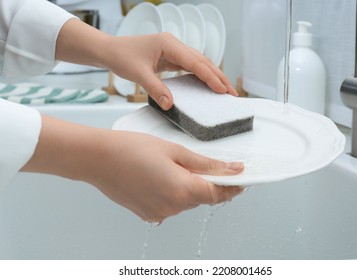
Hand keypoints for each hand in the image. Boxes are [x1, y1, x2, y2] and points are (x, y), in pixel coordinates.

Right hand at [22, 115, 243, 221]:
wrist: (98, 159)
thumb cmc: (132, 149)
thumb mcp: (174, 151)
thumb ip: (206, 164)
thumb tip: (232, 170)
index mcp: (182, 190)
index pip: (219, 194)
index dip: (233, 188)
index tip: (241, 180)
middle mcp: (173, 207)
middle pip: (202, 198)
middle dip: (207, 183)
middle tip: (201, 164)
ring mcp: (159, 213)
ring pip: (186, 201)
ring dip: (188, 187)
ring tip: (172, 166)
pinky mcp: (148, 214)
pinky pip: (170, 205)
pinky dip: (173, 193)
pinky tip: (160, 177)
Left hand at [56, 19, 237, 109]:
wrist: (110, 50)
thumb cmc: (122, 57)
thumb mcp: (138, 74)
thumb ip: (156, 89)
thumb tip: (171, 105)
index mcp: (169, 44)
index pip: (196, 62)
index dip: (211, 77)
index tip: (222, 90)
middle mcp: (175, 45)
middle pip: (203, 61)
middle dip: (219, 76)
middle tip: (232, 93)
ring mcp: (174, 50)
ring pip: (200, 62)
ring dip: (213, 75)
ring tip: (225, 90)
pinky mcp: (171, 57)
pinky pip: (191, 66)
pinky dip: (202, 75)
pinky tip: (208, 84)